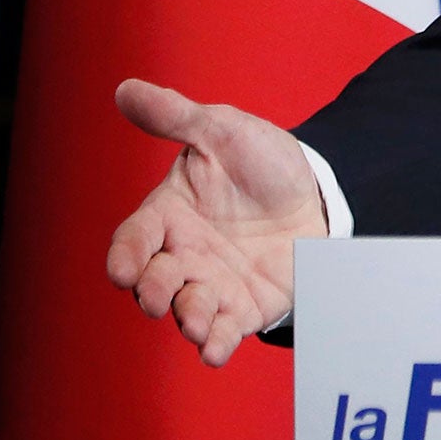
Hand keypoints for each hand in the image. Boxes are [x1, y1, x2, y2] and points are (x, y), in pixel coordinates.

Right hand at [106, 79, 327, 365]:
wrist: (317, 189)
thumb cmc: (261, 160)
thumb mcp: (222, 130)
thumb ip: (177, 117)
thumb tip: (127, 88)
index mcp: (168, 215)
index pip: (133, 240)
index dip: (125, 255)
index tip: (123, 268)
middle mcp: (184, 255)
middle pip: (154, 282)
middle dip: (153, 291)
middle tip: (161, 293)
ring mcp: (214, 283)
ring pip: (187, 310)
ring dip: (187, 320)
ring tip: (196, 324)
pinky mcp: (246, 305)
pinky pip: (225, 329)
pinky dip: (216, 343)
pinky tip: (215, 350)